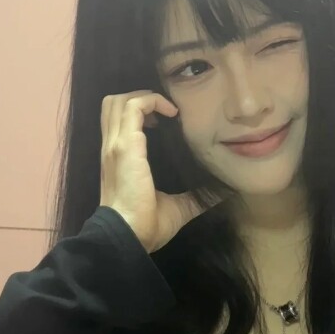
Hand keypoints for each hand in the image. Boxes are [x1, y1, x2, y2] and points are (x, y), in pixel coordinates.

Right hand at [99, 90, 223, 252]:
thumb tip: (222, 194)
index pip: (117, 121)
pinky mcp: (126, 145)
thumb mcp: (176, 207)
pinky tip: (171, 113)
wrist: (129, 236)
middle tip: (162, 113)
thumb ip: (195, 197)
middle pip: (112, 103)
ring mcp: (117, 144)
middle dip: (137, 98)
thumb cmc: (147, 225)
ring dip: (143, 97)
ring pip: (119, 100)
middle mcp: (113, 147)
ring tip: (165, 111)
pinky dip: (152, 101)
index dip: (139, 112)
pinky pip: (134, 106)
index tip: (164, 121)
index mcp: (119, 159)